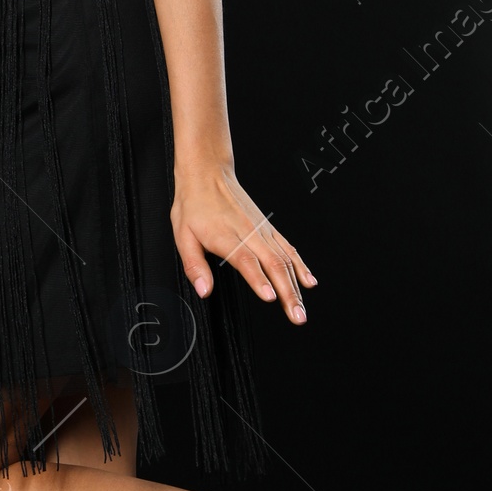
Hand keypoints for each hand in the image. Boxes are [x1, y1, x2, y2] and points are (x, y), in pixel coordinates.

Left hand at [171, 162, 316, 322]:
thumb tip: (203, 290)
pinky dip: (300, 266)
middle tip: (296, 316)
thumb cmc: (194, 204)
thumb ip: (194, 265)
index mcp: (226, 236)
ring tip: (302, 310)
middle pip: (273, 265)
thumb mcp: (182, 235)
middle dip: (287, 293)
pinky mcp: (268, 228)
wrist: (208, 174)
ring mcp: (262, 231)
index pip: (246, 261)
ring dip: (296, 286)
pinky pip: (288, 248)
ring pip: (285, 260)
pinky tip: (309, 281)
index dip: (259, 280)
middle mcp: (249, 233)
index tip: (270, 297)